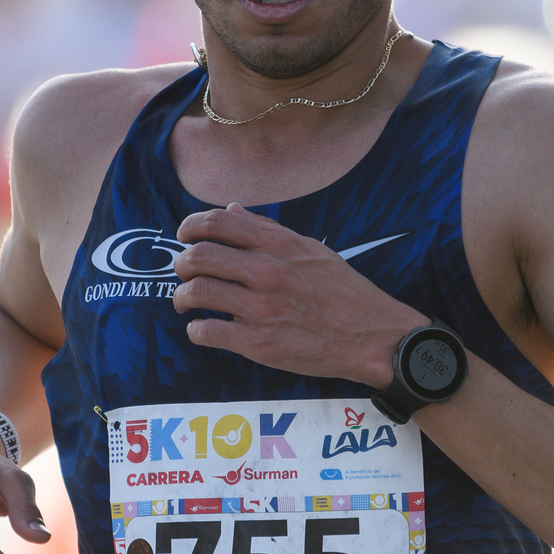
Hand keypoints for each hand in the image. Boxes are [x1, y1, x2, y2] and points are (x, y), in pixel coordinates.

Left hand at [172, 204, 424, 385]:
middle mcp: (267, 272)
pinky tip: (201, 329)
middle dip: (181, 263)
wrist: (371, 336)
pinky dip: (196, 330)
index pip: (217, 222)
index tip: (184, 235)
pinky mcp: (259, 343)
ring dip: (182, 297)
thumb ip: (268, 230)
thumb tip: (232, 210)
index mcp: (279, 245)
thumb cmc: (344, 292)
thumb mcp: (311, 249)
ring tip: (186, 302)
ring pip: (196, 292)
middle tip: (183, 272)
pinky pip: (207, 331)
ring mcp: (261, 308)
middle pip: (199, 256)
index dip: (190, 225)